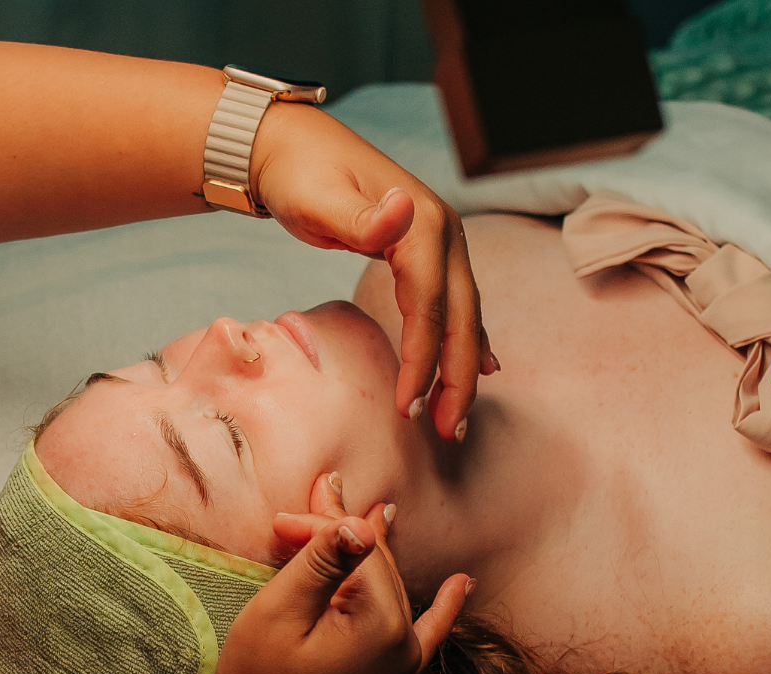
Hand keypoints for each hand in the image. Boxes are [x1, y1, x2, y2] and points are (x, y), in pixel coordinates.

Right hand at [206, 496, 469, 673]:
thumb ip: (322, 565)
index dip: (323, 526)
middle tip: (308, 504)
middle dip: (341, 534)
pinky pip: (429, 634)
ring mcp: (406, 665)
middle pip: (377, 567)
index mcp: (379, 623)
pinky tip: (461, 585)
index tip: (287, 515)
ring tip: (369, 515)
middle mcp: (405, 644)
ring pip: (393, 590)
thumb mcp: (278, 614)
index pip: (359, 550)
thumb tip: (361, 523)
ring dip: (373, 556)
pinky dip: (445, 607)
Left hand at [250, 103, 497, 441]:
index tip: (407, 408)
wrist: (289, 145)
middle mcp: (441, 232)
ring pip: (462, 314)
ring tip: (456, 418)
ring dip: (462, 368)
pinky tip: (481, 368)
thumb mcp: (318, 198)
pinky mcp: (424, 250)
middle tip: (448, 431)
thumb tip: (404, 211)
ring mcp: (438, 239)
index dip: (423, 360)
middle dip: (456, 378)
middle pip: (460, 316)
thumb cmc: (296, 174)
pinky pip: (453, 303)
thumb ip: (361, 218)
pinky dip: (466, 339)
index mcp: (422, 225)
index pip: (431, 307)